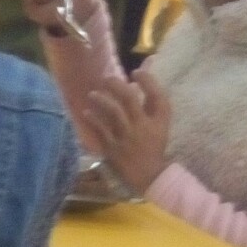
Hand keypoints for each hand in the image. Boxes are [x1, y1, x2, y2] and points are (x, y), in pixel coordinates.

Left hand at [79, 71, 171, 192]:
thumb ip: (153, 99)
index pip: (156, 95)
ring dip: (101, 100)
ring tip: (93, 94)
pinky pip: (101, 131)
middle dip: (116, 85)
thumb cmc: (154, 144)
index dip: (147, 80)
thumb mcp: (160, 122)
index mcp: (158, 120)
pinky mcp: (113, 149)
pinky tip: (86, 112)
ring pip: (113, 113)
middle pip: (129, 100)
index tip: (136, 72)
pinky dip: (93, 119)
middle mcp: (142, 126)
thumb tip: (143, 72)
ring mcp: (126, 138)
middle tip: (106, 78)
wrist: (148, 174)